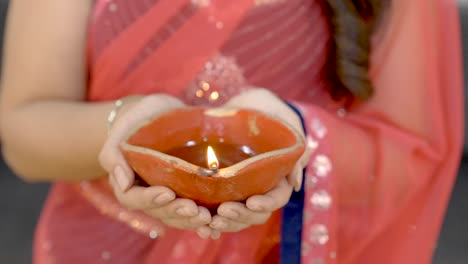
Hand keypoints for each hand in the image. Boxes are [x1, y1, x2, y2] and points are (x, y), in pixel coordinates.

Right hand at [99, 94, 211, 231]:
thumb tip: (122, 183)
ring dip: (191, 220)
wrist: (158, 114)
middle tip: (195, 209)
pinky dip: (202, 221)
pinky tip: (215, 225)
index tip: (168, 192)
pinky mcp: (185, 193)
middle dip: (177, 212)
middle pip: (159, 211)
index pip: (133, 198)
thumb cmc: (136, 120)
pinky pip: (191, 212)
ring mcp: (167, 197)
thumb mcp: (122, 130)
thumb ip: (113, 155)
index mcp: (128, 184)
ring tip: (207, 217)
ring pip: (176, 216)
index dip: (150, 199)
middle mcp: (147, 195)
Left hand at [206, 88, 310, 233]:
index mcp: (279, 176)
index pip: (277, 197)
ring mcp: (241, 190)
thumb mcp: (282, 121)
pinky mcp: (222, 188)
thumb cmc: (265, 110)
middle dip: (241, 216)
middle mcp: (261, 187)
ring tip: (209, 222)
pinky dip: (210, 221)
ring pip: (238, 216)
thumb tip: (296, 184)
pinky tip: (200, 227)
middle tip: (222, 212)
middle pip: (256, 213)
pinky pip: (217, 210)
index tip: (251, 202)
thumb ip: (293, 148)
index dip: (266, 203)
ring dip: (226, 223)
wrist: (241, 104)